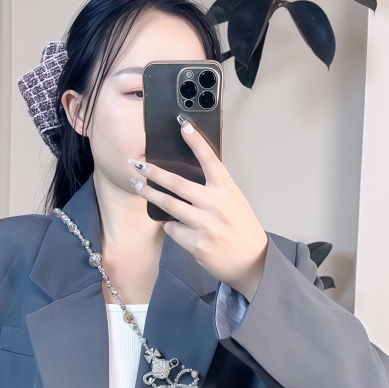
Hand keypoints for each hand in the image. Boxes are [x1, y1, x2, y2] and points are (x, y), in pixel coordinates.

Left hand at [127, 116, 268, 298]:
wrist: (251, 261)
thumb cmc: (241, 229)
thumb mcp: (234, 202)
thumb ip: (215, 190)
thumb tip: (189, 179)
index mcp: (227, 190)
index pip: (210, 160)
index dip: (196, 142)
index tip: (183, 126)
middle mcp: (216, 204)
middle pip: (177, 183)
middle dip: (153, 172)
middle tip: (137, 164)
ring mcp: (205, 224)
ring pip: (168, 204)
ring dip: (149, 194)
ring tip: (137, 186)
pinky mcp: (196, 243)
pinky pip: (173, 229)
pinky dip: (170, 226)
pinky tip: (174, 226)